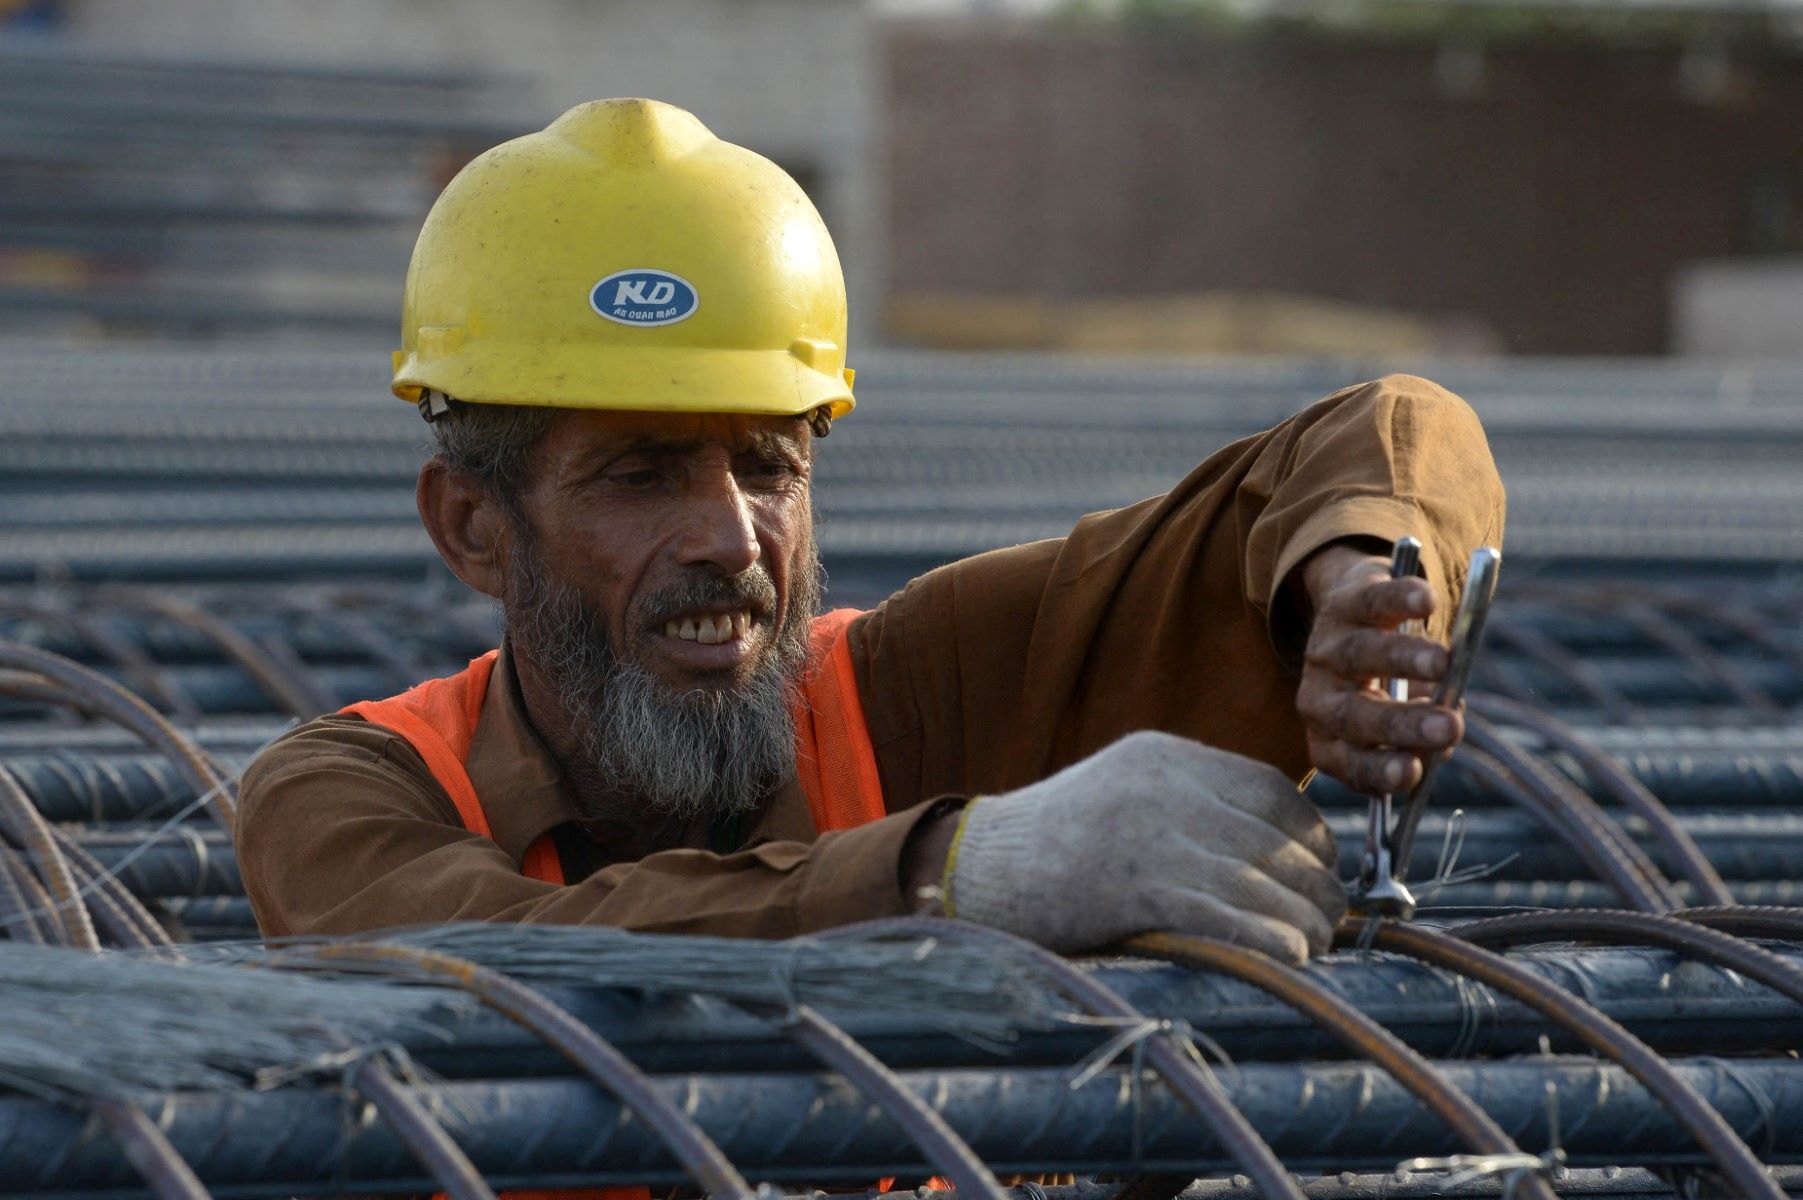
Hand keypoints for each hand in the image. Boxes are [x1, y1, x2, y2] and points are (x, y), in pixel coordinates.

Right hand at [940, 730, 1345, 962]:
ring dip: (1305, 922)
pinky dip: (1272, 943)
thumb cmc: (1053, 847)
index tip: (1322, 870)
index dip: (1313, 835)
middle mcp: (1161, 787)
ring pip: (1262, 883)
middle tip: (1329, 920)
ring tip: (1314, 946)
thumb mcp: (1125, 796)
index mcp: (1161, 756)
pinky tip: (1289, 959)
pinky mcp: (1135, 890)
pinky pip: (1230, 919)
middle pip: (1276, 839)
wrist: (973, 872)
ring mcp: (1148, 836)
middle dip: (1316, 885)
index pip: (1270, 789)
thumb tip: (1279, 853)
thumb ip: (1190, 806)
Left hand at [1295, 543, 1460, 793]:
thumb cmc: (1388, 690)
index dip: (1379, 769)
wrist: (1353, 624)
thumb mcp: (1401, 722)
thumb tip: (1440, 741)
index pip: (1350, 762)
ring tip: (1444, 663)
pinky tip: (1426, 601)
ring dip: (1403, 659)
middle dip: (1402, 723)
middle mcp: (1319, 698)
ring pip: (1361, 655)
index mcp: (1330, 741)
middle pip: (1353, 714)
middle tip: (1449, 728)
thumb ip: (1420, 736)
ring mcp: (1327, 649)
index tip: (1413, 773)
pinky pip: (1372, 601)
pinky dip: (1400, 599)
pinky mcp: (1345, 604)